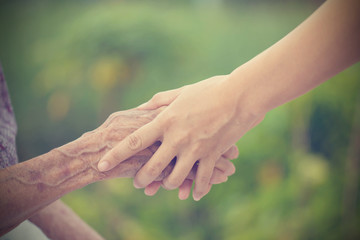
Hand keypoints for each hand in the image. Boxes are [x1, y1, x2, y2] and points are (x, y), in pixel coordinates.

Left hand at [98, 76, 263, 199]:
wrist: (241, 95)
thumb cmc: (210, 90)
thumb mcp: (181, 92)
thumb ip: (158, 102)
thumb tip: (138, 109)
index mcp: (166, 120)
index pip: (134, 141)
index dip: (116, 154)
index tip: (101, 164)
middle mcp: (177, 138)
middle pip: (152, 167)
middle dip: (142, 179)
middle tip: (138, 183)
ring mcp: (195, 149)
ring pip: (175, 178)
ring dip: (167, 186)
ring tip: (165, 185)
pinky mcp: (213, 156)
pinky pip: (202, 180)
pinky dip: (197, 190)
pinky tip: (194, 194)